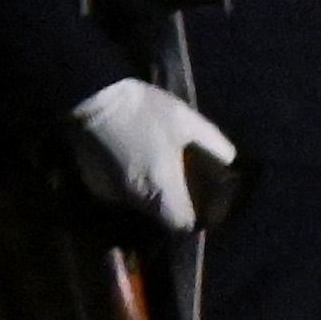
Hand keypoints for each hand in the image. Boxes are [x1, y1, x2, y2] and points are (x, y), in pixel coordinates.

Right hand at [64, 80, 236, 235]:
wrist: (90, 94)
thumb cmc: (144, 109)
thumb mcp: (187, 120)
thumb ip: (214, 144)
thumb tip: (230, 160)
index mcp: (162, 188)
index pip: (182, 225)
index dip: (192, 218)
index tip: (195, 202)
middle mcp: (135, 200)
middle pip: (158, 218)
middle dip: (168, 204)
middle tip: (174, 180)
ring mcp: (110, 194)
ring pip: (136, 206)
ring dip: (146, 194)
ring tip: (149, 166)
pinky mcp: (93, 185)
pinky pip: (116, 194)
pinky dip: (125, 184)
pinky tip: (125, 160)